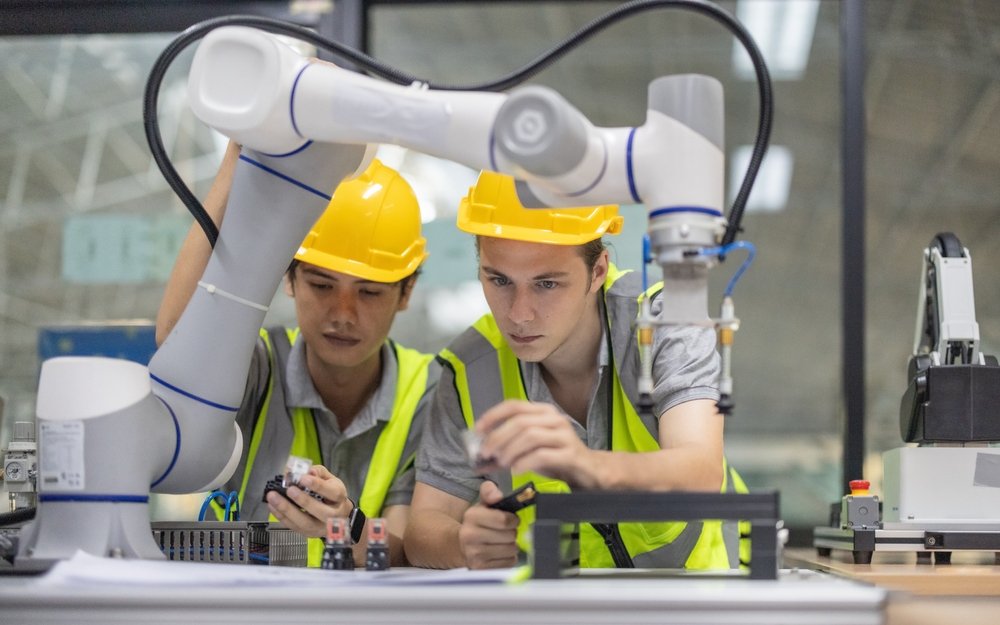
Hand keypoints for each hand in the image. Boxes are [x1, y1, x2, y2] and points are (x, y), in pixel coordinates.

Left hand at [266, 465, 352, 537]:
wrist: (339, 515)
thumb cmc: (332, 495)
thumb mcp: (330, 480)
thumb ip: (317, 472)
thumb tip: (306, 470)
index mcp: (339, 498)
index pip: (332, 492)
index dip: (318, 485)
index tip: (303, 478)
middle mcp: (332, 515)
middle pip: (318, 510)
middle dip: (302, 500)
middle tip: (289, 490)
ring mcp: (320, 527)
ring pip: (304, 522)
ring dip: (286, 510)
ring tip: (273, 498)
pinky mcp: (309, 534)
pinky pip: (293, 526)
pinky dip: (281, 516)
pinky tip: (272, 506)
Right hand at [459, 481, 519, 569]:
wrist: (461, 546)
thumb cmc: (478, 523)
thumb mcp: (482, 504)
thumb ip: (489, 491)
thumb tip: (497, 495)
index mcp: (471, 517)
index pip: (504, 520)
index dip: (513, 520)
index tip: (511, 520)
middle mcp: (470, 536)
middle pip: (510, 536)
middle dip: (512, 533)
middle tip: (504, 532)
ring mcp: (474, 555)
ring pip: (512, 550)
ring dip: (511, 546)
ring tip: (501, 543)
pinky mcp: (481, 569)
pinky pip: (509, 563)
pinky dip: (508, 558)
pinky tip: (498, 554)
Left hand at [476, 400, 595, 487]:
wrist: (589, 472)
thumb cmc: (557, 458)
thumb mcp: (528, 453)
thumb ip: (505, 454)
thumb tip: (478, 460)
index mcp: (543, 412)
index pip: (514, 405)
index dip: (493, 415)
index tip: (477, 429)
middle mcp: (554, 419)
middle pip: (520, 422)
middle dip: (498, 437)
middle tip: (485, 453)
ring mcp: (564, 435)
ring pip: (530, 435)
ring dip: (510, 449)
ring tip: (502, 462)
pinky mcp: (571, 453)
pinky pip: (542, 454)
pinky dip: (524, 462)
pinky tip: (516, 470)